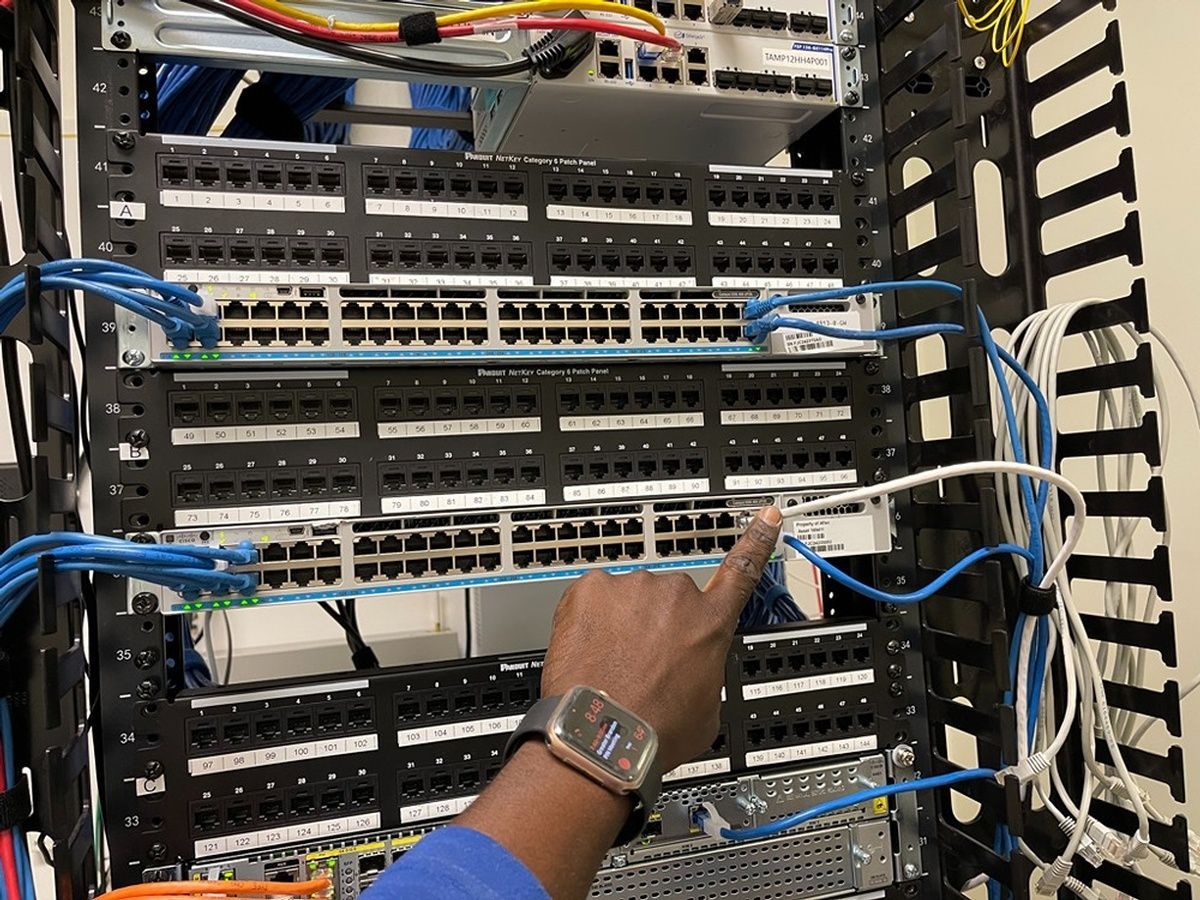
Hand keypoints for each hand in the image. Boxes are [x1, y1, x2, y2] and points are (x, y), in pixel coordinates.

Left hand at [541, 506, 782, 772]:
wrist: (601, 735)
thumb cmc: (652, 730)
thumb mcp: (706, 710)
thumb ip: (705, 671)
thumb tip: (694, 669)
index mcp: (710, 623)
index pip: (742, 570)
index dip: (757, 539)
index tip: (766, 516)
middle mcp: (676, 596)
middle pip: (668, 597)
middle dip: (656, 622)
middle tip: (640, 660)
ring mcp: (632, 588)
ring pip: (628, 597)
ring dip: (620, 622)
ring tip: (612, 664)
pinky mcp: (591, 588)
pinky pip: (592, 596)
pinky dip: (588, 619)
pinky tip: (590, 651)